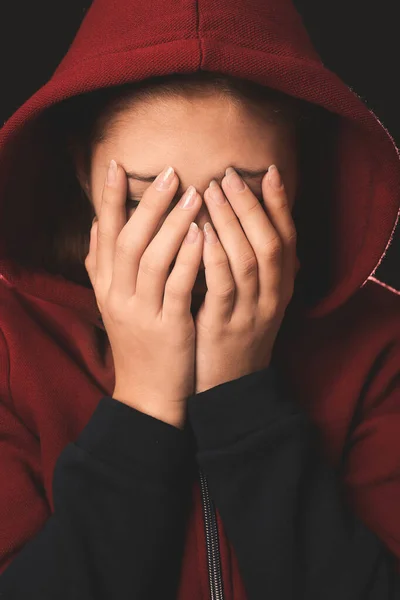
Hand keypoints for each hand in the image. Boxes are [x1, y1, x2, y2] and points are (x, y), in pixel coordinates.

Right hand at [85, 161, 203, 428]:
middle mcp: (118, 296)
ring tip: (194, 194)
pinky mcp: (168, 327)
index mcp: (107, 287)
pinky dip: (187, 258)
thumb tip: (97, 225)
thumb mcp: (113, 303)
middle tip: (170, 172)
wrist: (149, 393)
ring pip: (152, 259)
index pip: (105, 235)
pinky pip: (176, 287)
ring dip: (172, 224)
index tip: (118, 166)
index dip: (110, 200)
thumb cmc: (138, 341)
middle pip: (129, 240)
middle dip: (149, 204)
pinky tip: (202, 234)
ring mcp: (142, 312)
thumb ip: (103, 266)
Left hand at [194, 165, 298, 393]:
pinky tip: (200, 232)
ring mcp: (250, 313)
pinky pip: (222, 286)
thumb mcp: (252, 302)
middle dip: (250, 206)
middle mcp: (272, 298)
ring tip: (209, 192)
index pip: (287, 239)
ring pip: (248, 259)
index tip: (268, 171)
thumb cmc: (233, 336)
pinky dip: (213, 256)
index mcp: (281, 289)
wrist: (227, 389)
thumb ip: (251, 268)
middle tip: (228, 175)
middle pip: (270, 243)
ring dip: (230, 223)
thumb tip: (238, 223)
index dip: (279, 205)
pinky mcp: (224, 327)